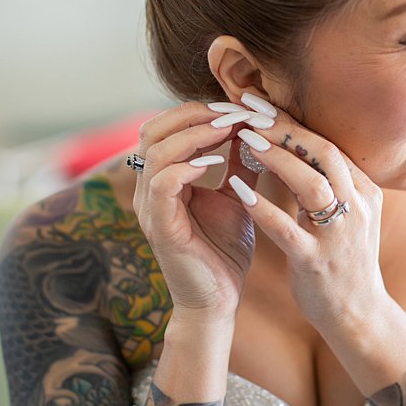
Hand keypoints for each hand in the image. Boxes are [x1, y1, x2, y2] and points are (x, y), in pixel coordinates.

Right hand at [130, 102, 267, 318]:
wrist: (219, 299)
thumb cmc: (225, 250)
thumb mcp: (238, 196)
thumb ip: (239, 164)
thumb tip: (255, 129)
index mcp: (165, 178)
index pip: (167, 127)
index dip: (200, 111)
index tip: (239, 106)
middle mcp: (150, 188)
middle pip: (152, 129)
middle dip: (193, 114)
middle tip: (232, 111)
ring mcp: (150, 207)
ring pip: (155, 151)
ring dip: (194, 134)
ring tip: (229, 129)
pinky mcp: (159, 227)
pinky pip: (162, 184)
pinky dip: (187, 166)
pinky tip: (216, 162)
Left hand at [225, 104, 391, 337]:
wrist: (359, 313)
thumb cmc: (344, 260)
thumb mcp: (348, 216)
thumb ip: (328, 185)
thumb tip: (294, 147)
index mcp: (365, 193)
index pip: (330, 146)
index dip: (295, 123)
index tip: (262, 106)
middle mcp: (357, 208)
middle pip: (324, 155)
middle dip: (286, 130)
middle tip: (250, 112)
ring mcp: (338, 235)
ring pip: (311, 186)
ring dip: (277, 158)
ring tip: (244, 139)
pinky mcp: (316, 262)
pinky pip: (288, 230)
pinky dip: (263, 208)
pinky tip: (239, 192)